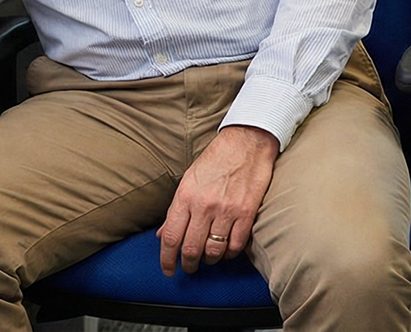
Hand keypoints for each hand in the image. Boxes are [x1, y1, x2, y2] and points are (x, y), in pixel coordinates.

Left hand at [157, 125, 278, 275]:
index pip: (171, 237)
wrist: (246, 142)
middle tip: (189, 267)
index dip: (167, 259)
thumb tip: (163, 235)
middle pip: (191, 248)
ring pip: (214, 250)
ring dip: (209, 260)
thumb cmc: (215, 160)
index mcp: (186, 196)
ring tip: (208, 258)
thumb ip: (176, 210)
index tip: (167, 269)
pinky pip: (236, 245)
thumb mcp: (188, 181)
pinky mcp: (247, 213)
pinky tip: (227, 250)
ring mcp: (226, 210)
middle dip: (188, 264)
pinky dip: (230, 253)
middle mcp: (204, 205)